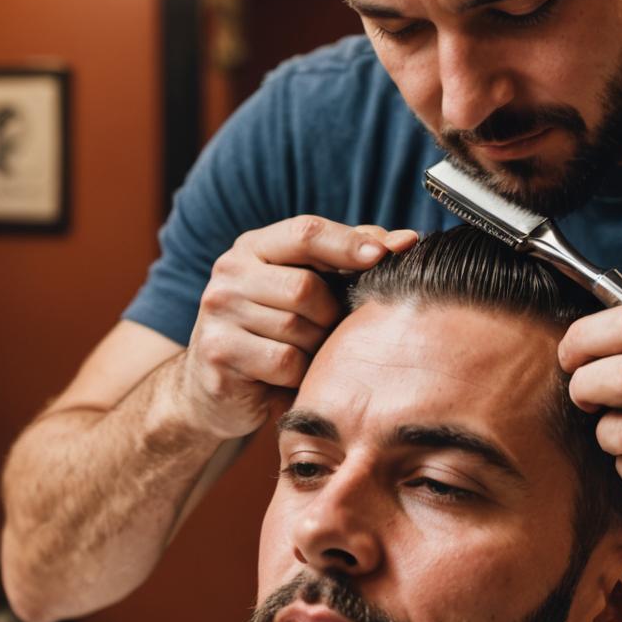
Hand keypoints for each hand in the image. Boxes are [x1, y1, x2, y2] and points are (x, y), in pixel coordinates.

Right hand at [178, 217, 417, 439]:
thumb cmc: (274, 333)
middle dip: (327, 315)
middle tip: (324, 332)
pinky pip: (285, 362)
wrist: (215, 389)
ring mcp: (218, 313)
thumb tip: (405, 241)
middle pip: (305, 288)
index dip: (348, 243)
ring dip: (313, 348)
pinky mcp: (219, 353)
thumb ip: (349, 261)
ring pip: (297, 329)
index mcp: (253, 248)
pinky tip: (286, 377)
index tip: (384, 255)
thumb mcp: (306, 289)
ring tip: (302, 355)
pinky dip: (298, 374)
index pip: (305, 232)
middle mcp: (229, 273)